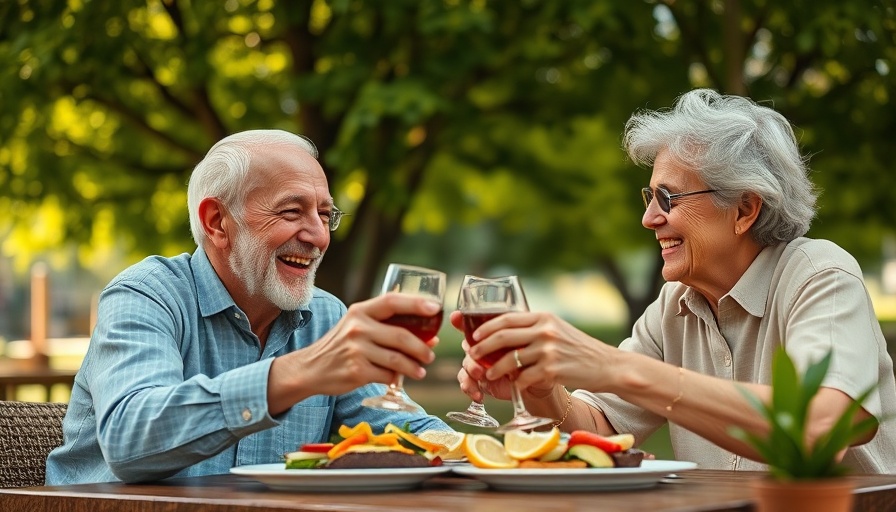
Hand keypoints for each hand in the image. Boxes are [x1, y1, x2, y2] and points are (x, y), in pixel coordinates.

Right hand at [268, 294, 440, 411]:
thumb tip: (430, 337)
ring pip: (397, 359)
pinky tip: (398, 379)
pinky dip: (395, 378)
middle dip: (422, 348)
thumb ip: (387, 327)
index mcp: (360, 311)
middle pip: (401, 335)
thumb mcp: (357, 327)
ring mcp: (356, 350)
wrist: (310, 368)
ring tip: (421, 371)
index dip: (416, 303)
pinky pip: (387, 375)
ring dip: (414, 367)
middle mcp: (358, 328)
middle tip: (431, 355)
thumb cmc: (341, 346)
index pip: (392, 301)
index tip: (435, 308)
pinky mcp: (357, 371)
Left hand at [464, 310, 617, 393]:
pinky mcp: (552, 371)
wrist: (606, 365)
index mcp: (544, 318)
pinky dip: (516, 382)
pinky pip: (524, 378)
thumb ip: (535, 328)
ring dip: (495, 369)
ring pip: (510, 360)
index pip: (507, 318)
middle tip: (472, 354)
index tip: (474, 334)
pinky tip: (515, 384)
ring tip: (488, 373)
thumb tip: (504, 331)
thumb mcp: (557, 329)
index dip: (486, 327)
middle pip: (503, 337)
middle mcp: (545, 331)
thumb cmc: (579, 348)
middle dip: (482, 347)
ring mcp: (548, 351)